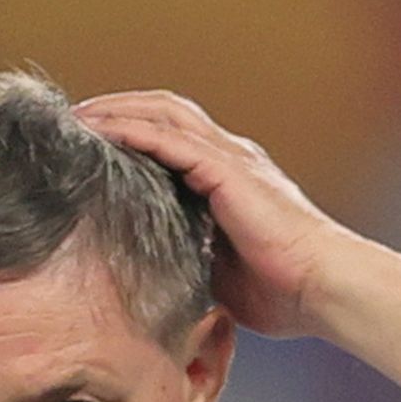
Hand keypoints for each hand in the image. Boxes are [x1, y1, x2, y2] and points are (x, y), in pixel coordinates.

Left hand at [73, 90, 348, 337]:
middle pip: (165, 111)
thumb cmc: (284, 292)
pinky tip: (100, 133)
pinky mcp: (226, 170)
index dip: (136, 131)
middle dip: (118, 108)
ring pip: (162, 113)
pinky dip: (130, 130)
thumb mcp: (222, 272)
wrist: (323, 288)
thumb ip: (192, 257)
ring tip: (78, 119)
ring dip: (116, 111)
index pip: (176, 138)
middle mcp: (232, 157)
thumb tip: (156, 271)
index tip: (96, 143)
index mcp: (233, 178)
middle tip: (77, 120)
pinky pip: (167, 139)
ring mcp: (230, 158)